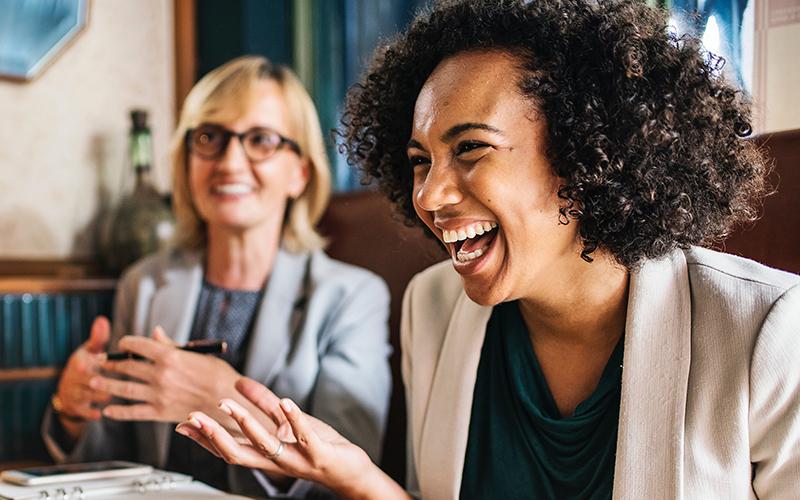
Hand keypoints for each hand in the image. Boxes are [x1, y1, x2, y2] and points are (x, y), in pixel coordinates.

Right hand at [55, 317, 112, 436]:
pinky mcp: (76, 409)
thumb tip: (102, 320)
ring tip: (122, 393)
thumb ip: (98, 337)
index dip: (103, 363)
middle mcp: (73, 378)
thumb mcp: (89, 350)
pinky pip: (86, 412)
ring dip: (105, 395)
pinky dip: (94, 412)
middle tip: (126, 380)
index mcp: (79, 362)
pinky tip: (103, 412)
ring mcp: (74, 394)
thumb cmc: (86, 365)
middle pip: (91, 379)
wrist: (68, 390)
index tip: (118, 363)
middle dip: (106, 380)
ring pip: (92, 396)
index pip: (88, 362)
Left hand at [93, 327, 240, 423]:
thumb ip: (172, 345)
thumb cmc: (218, 375)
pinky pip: (133, 412)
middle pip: (128, 366)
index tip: (121, 344)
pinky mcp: (159, 412)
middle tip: (101, 361)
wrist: (228, 402)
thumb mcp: (198, 354)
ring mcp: (158, 394)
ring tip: (93, 380)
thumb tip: (155, 332)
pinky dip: (118, 411)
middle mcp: (160, 374)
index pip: (139, 345)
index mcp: (170, 356)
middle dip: (112, 362)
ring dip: (107, 383)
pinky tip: (107, 410)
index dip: (126, 343)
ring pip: (124, 388)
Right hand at [175, 378, 407, 498]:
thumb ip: (265, 403)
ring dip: (246, 425)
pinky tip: (286, 402)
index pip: (228, 449)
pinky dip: (295, 420)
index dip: (204, 439)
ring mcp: (296, 459)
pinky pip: (305, 437)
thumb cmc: (317, 446)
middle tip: (194, 418)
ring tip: (229, 404)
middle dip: (214, 435)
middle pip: (237, 453)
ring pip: (266, 446)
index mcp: (265, 454)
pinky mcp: (319, 454)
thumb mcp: (287, 421)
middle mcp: (275, 461)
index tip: (182, 425)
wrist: (349, 470)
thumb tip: (240, 384)